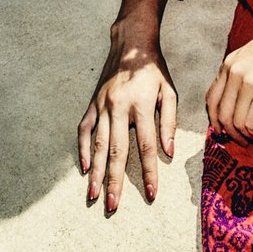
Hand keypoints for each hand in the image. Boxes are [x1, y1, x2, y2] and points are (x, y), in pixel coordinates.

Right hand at [78, 29, 176, 214]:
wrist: (130, 45)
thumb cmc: (154, 70)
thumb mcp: (169, 91)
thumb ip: (169, 122)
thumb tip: (169, 152)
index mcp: (142, 105)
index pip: (146, 146)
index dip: (149, 172)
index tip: (150, 194)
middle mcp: (119, 107)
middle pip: (117, 151)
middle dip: (115, 181)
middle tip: (113, 206)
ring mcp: (102, 106)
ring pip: (98, 145)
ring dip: (97, 172)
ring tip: (94, 195)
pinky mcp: (92, 104)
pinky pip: (84, 130)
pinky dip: (83, 149)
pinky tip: (85, 168)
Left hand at [205, 15, 252, 143]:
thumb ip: (242, 71)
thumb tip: (240, 96)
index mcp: (228, 64)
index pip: (211, 99)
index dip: (216, 120)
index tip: (226, 130)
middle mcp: (232, 73)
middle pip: (220, 115)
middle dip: (230, 133)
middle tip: (244, 140)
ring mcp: (246, 82)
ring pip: (235, 123)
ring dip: (245, 136)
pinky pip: (250, 123)